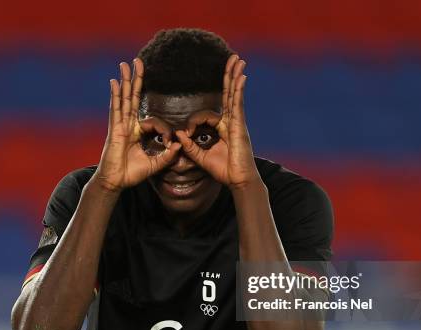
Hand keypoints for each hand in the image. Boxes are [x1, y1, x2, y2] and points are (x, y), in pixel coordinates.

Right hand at [94, 59, 180, 192]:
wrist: (115, 182)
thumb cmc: (130, 174)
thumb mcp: (154, 164)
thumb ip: (167, 156)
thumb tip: (180, 145)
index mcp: (136, 131)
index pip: (150, 118)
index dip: (163, 129)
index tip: (171, 140)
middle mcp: (127, 125)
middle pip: (133, 98)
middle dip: (136, 80)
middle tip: (138, 61)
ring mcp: (119, 125)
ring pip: (124, 99)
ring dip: (126, 81)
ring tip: (125, 64)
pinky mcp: (114, 129)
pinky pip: (116, 109)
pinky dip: (116, 95)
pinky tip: (115, 82)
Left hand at [176, 55, 259, 189]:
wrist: (238, 180)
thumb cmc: (224, 171)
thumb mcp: (201, 158)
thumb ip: (190, 146)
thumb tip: (179, 134)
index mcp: (223, 129)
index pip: (209, 115)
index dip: (195, 122)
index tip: (188, 132)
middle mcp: (232, 122)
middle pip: (229, 95)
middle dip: (229, 77)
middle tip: (232, 59)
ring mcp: (237, 123)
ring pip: (234, 95)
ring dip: (235, 76)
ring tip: (238, 60)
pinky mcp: (239, 126)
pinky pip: (238, 104)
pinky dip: (238, 90)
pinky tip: (241, 76)